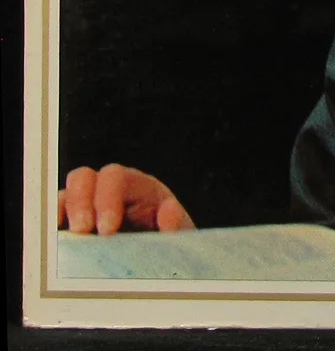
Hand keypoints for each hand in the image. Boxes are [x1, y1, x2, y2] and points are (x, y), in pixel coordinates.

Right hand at [58, 164, 194, 234]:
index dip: (107, 199)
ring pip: (68, 193)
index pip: (117, 178)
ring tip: (69, 240)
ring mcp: (91, 204)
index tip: (107, 229)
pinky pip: (57, 214)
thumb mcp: (179, 235)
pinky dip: (53, 223)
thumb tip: (168, 210)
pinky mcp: (76, 222)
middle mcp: (112, 190)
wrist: (165, 258)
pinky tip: (55, 241)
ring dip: (64, 213)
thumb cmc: (171, 243)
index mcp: (140, 187)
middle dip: (81, 203)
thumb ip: (176, 224)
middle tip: (83, 232)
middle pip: (87, 177)